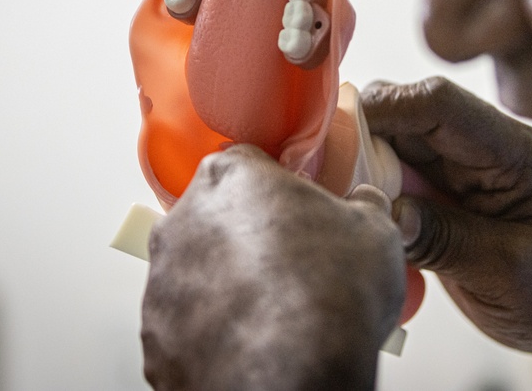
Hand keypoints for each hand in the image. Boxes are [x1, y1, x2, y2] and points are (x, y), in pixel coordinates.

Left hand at [141, 145, 404, 390]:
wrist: (294, 375)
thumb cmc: (328, 296)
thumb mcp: (375, 230)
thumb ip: (363, 205)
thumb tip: (365, 204)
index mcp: (232, 178)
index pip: (249, 163)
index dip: (278, 188)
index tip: (297, 207)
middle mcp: (184, 222)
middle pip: (216, 216)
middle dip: (248, 235)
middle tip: (291, 263)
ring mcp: (163, 282)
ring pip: (196, 273)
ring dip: (227, 285)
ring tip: (275, 310)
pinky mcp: (156, 337)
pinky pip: (185, 325)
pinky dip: (212, 332)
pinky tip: (252, 341)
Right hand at [362, 77, 531, 360]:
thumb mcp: (511, 274)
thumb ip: (449, 241)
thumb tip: (387, 214)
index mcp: (513, 152)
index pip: (441, 105)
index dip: (386, 109)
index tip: (337, 135)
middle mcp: (482, 150)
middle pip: (406, 116)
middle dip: (359, 138)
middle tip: (326, 180)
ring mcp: (460, 173)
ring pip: (392, 146)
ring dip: (358, 167)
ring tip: (336, 201)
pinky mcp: (443, 198)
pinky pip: (394, 180)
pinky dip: (368, 193)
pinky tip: (355, 215)